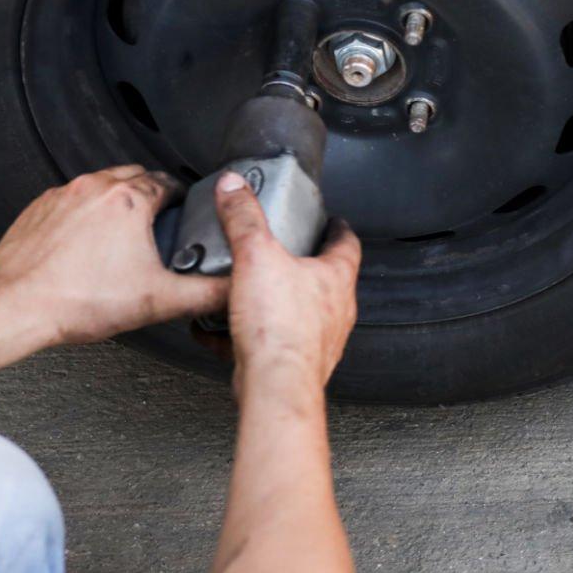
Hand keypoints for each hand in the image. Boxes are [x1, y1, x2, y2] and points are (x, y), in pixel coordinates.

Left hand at [0, 164, 229, 348]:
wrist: (15, 308)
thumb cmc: (76, 301)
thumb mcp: (160, 301)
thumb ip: (207, 293)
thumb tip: (234, 290)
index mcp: (129, 200)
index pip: (169, 183)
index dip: (182, 198)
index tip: (184, 211)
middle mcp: (95, 189)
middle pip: (135, 175)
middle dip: (150, 193)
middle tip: (158, 221)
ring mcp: (62, 196)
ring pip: (101, 185)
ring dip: (117, 200)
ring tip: (123, 232)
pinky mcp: (38, 208)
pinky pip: (71, 199)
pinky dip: (84, 213)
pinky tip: (86, 243)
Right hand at [213, 170, 359, 400]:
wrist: (276, 385)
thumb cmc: (280, 328)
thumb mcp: (256, 256)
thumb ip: (244, 218)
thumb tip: (234, 187)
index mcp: (336, 278)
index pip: (347, 244)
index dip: (338, 229)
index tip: (332, 221)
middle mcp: (335, 309)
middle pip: (325, 278)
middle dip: (303, 264)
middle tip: (283, 253)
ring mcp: (319, 338)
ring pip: (300, 312)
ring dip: (277, 301)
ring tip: (249, 291)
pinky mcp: (296, 361)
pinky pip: (273, 341)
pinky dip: (251, 333)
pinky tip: (224, 332)